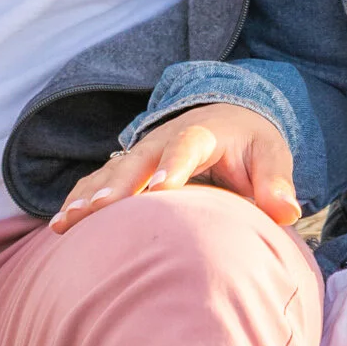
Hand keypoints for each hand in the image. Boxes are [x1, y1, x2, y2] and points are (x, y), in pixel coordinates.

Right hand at [49, 102, 299, 232]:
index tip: (162, 188)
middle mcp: (165, 138)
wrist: (229, 118)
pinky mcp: (129, 169)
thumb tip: (287, 211)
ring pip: (111, 171)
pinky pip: (98, 181)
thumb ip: (276, 181)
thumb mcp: (271, 155)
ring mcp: (143, 152)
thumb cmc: (251, 146)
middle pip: (139, 159)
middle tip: (98, 211)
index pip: (188, 145)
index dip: (175, 164)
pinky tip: (59, 226)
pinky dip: (79, 199)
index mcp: (203, 132)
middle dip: (118, 185)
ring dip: (89, 195)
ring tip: (66, 224)